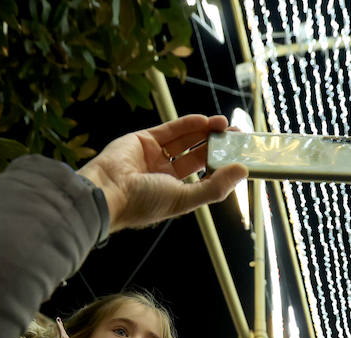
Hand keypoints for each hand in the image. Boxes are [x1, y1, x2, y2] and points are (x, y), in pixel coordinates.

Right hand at [77, 114, 247, 231]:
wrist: (108, 191)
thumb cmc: (144, 202)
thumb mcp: (184, 198)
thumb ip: (215, 187)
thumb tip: (242, 171)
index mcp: (175, 193)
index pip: (203, 177)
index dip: (221, 166)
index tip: (239, 156)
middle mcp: (165, 175)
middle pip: (197, 156)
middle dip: (216, 145)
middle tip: (236, 135)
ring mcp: (154, 157)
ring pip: (185, 141)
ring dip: (205, 131)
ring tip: (224, 124)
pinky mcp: (143, 140)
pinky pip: (169, 130)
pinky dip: (187, 124)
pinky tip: (205, 121)